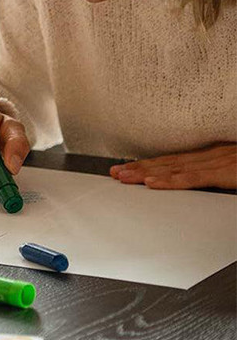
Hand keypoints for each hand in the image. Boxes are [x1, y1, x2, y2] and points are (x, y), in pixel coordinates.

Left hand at [109, 143, 236, 189]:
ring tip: (122, 178)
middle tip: (114, 173)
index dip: (149, 164)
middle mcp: (214, 155)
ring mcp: (220, 162)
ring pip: (174, 169)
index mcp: (216, 155)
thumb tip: (202, 179)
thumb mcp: (236, 171)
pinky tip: (152, 183)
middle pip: (168, 162)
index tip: (126, 167)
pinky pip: (194, 178)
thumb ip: (219, 174)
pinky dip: (170, 180)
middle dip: (139, 167)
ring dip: (145, 173)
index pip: (176, 160)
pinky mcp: (227, 172)